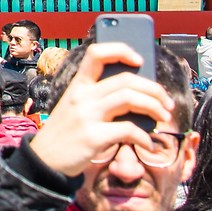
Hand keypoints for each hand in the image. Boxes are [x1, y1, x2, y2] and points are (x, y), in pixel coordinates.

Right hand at [27, 43, 173, 180]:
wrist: (45, 160)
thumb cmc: (67, 133)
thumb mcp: (76, 107)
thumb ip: (99, 98)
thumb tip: (140, 98)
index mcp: (78, 85)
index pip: (97, 53)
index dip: (121, 50)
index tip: (139, 59)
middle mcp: (82, 95)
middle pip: (125, 79)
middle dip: (153, 89)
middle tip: (166, 102)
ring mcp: (87, 115)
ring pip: (130, 98)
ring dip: (154, 106)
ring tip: (164, 117)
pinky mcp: (94, 137)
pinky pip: (129, 130)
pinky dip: (145, 137)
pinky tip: (149, 144)